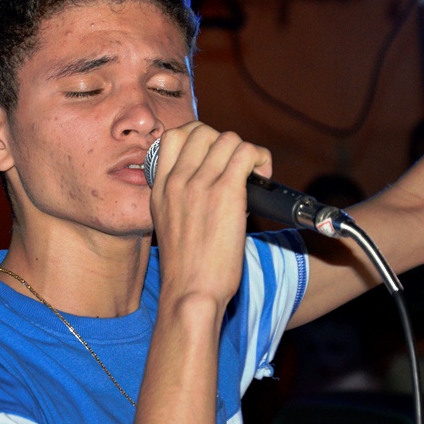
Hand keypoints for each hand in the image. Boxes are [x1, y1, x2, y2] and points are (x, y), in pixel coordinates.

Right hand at [150, 121, 271, 310]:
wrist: (190, 292)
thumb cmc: (186, 268)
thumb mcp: (167, 224)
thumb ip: (179, 198)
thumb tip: (205, 182)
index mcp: (161, 187)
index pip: (175, 136)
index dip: (200, 138)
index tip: (214, 157)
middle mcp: (177, 181)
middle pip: (203, 131)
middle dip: (225, 143)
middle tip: (237, 166)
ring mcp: (200, 184)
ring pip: (228, 139)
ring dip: (246, 151)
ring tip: (254, 173)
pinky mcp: (226, 193)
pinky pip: (246, 153)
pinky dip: (260, 159)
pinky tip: (263, 176)